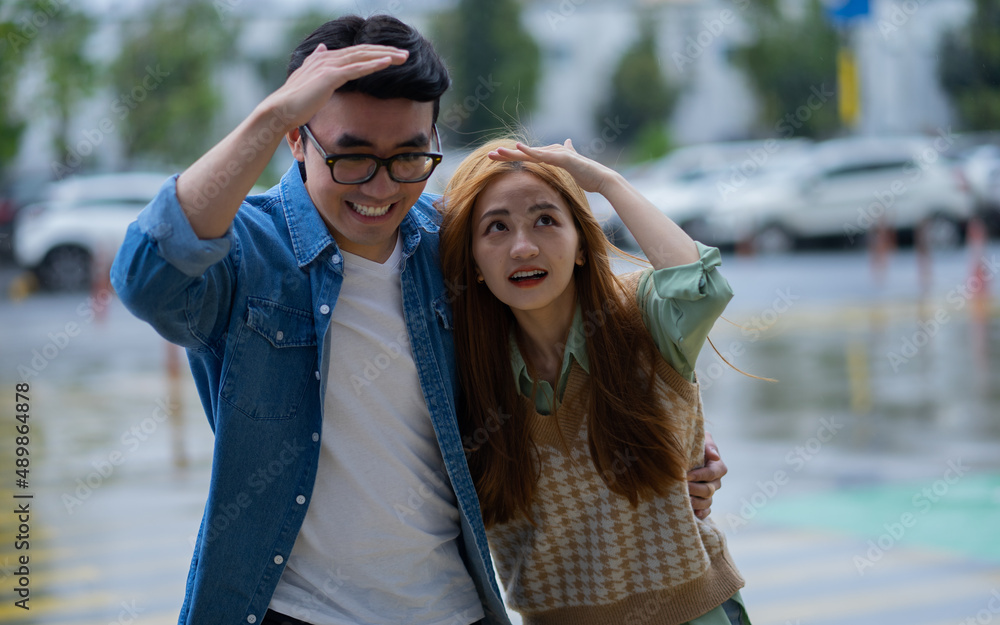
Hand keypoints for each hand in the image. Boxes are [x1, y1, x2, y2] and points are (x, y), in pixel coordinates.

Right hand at [262, 43, 408, 129]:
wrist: (280, 110)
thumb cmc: (295, 101)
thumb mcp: (308, 78)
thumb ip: (315, 62)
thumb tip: (321, 48)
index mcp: (325, 58)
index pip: (356, 52)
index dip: (376, 52)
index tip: (393, 56)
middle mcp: (328, 57)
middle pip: (363, 50)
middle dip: (386, 51)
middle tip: (406, 55)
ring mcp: (329, 65)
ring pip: (363, 56)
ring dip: (385, 56)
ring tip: (403, 58)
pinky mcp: (330, 76)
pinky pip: (356, 69)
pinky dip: (373, 65)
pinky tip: (387, 64)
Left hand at [488, 140, 617, 194]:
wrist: (601, 178)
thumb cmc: (587, 174)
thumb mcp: (572, 166)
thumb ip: (567, 153)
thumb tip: (568, 141)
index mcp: (551, 155)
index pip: (527, 157)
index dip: (512, 157)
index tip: (496, 159)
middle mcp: (552, 151)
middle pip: (525, 153)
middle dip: (507, 155)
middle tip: (489, 155)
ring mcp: (557, 153)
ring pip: (531, 153)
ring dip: (514, 153)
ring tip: (498, 153)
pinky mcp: (563, 158)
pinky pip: (543, 155)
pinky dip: (531, 151)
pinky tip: (519, 148)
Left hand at [687, 432, 726, 519]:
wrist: (685, 454)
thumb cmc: (695, 444)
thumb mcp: (702, 439)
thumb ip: (709, 445)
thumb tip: (715, 456)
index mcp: (718, 467)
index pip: (711, 473)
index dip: (699, 475)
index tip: (685, 475)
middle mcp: (715, 482)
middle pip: (709, 489)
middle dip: (695, 489)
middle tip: (682, 488)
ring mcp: (710, 493)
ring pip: (707, 501)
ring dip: (696, 502)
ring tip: (684, 500)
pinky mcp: (703, 502)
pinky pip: (706, 510)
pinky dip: (702, 513)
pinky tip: (694, 514)